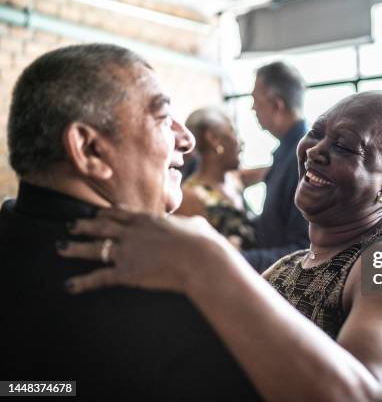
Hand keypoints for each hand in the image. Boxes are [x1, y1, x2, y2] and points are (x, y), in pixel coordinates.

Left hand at [58, 207, 223, 293]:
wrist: (199, 258)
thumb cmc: (203, 243)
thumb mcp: (198, 226)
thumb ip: (191, 224)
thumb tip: (197, 224)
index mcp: (148, 219)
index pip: (121, 213)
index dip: (107, 213)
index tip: (99, 213)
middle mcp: (132, 232)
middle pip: (102, 226)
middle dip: (85, 225)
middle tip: (72, 224)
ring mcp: (127, 251)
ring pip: (94, 248)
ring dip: (75, 247)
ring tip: (60, 246)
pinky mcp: (126, 272)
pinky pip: (99, 277)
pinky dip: (82, 282)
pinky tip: (69, 286)